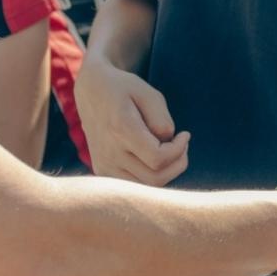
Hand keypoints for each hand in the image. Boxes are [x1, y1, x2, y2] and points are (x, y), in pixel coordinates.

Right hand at [74, 57, 189, 185]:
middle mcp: (109, 152)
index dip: (179, 150)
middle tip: (182, 145)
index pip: (158, 158)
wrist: (91, 90)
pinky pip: (134, 185)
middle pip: (155, 178)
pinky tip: (154, 156)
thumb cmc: (123, 88)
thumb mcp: (148, 93)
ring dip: (165, 172)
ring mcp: (104, 164)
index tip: (185, 134)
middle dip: (177, 164)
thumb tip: (168, 143)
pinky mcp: (102, 170)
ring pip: (145, 187)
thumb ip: (161, 119)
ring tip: (170, 150)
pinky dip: (150, 175)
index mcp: (121, 129)